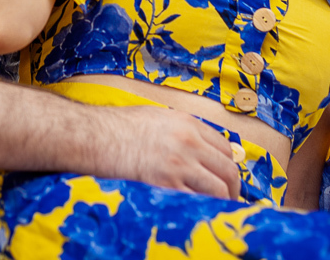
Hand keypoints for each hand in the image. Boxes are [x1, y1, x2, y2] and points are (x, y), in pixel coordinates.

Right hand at [94, 105, 241, 199]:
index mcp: (188, 123)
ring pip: (218, 189)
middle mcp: (189, 142)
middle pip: (228, 169)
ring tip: (219, 209)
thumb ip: (181, 130)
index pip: (225, 147)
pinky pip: (197, 202)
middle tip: (231, 197)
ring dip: (223, 201)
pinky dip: (203, 209)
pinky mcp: (167, 185)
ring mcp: (180, 165)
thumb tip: (196, 146)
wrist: (96, 136)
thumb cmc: (119, 126)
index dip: (229, 165)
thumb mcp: (158, 116)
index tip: (227, 176)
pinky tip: (201, 212)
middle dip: (233, 187)